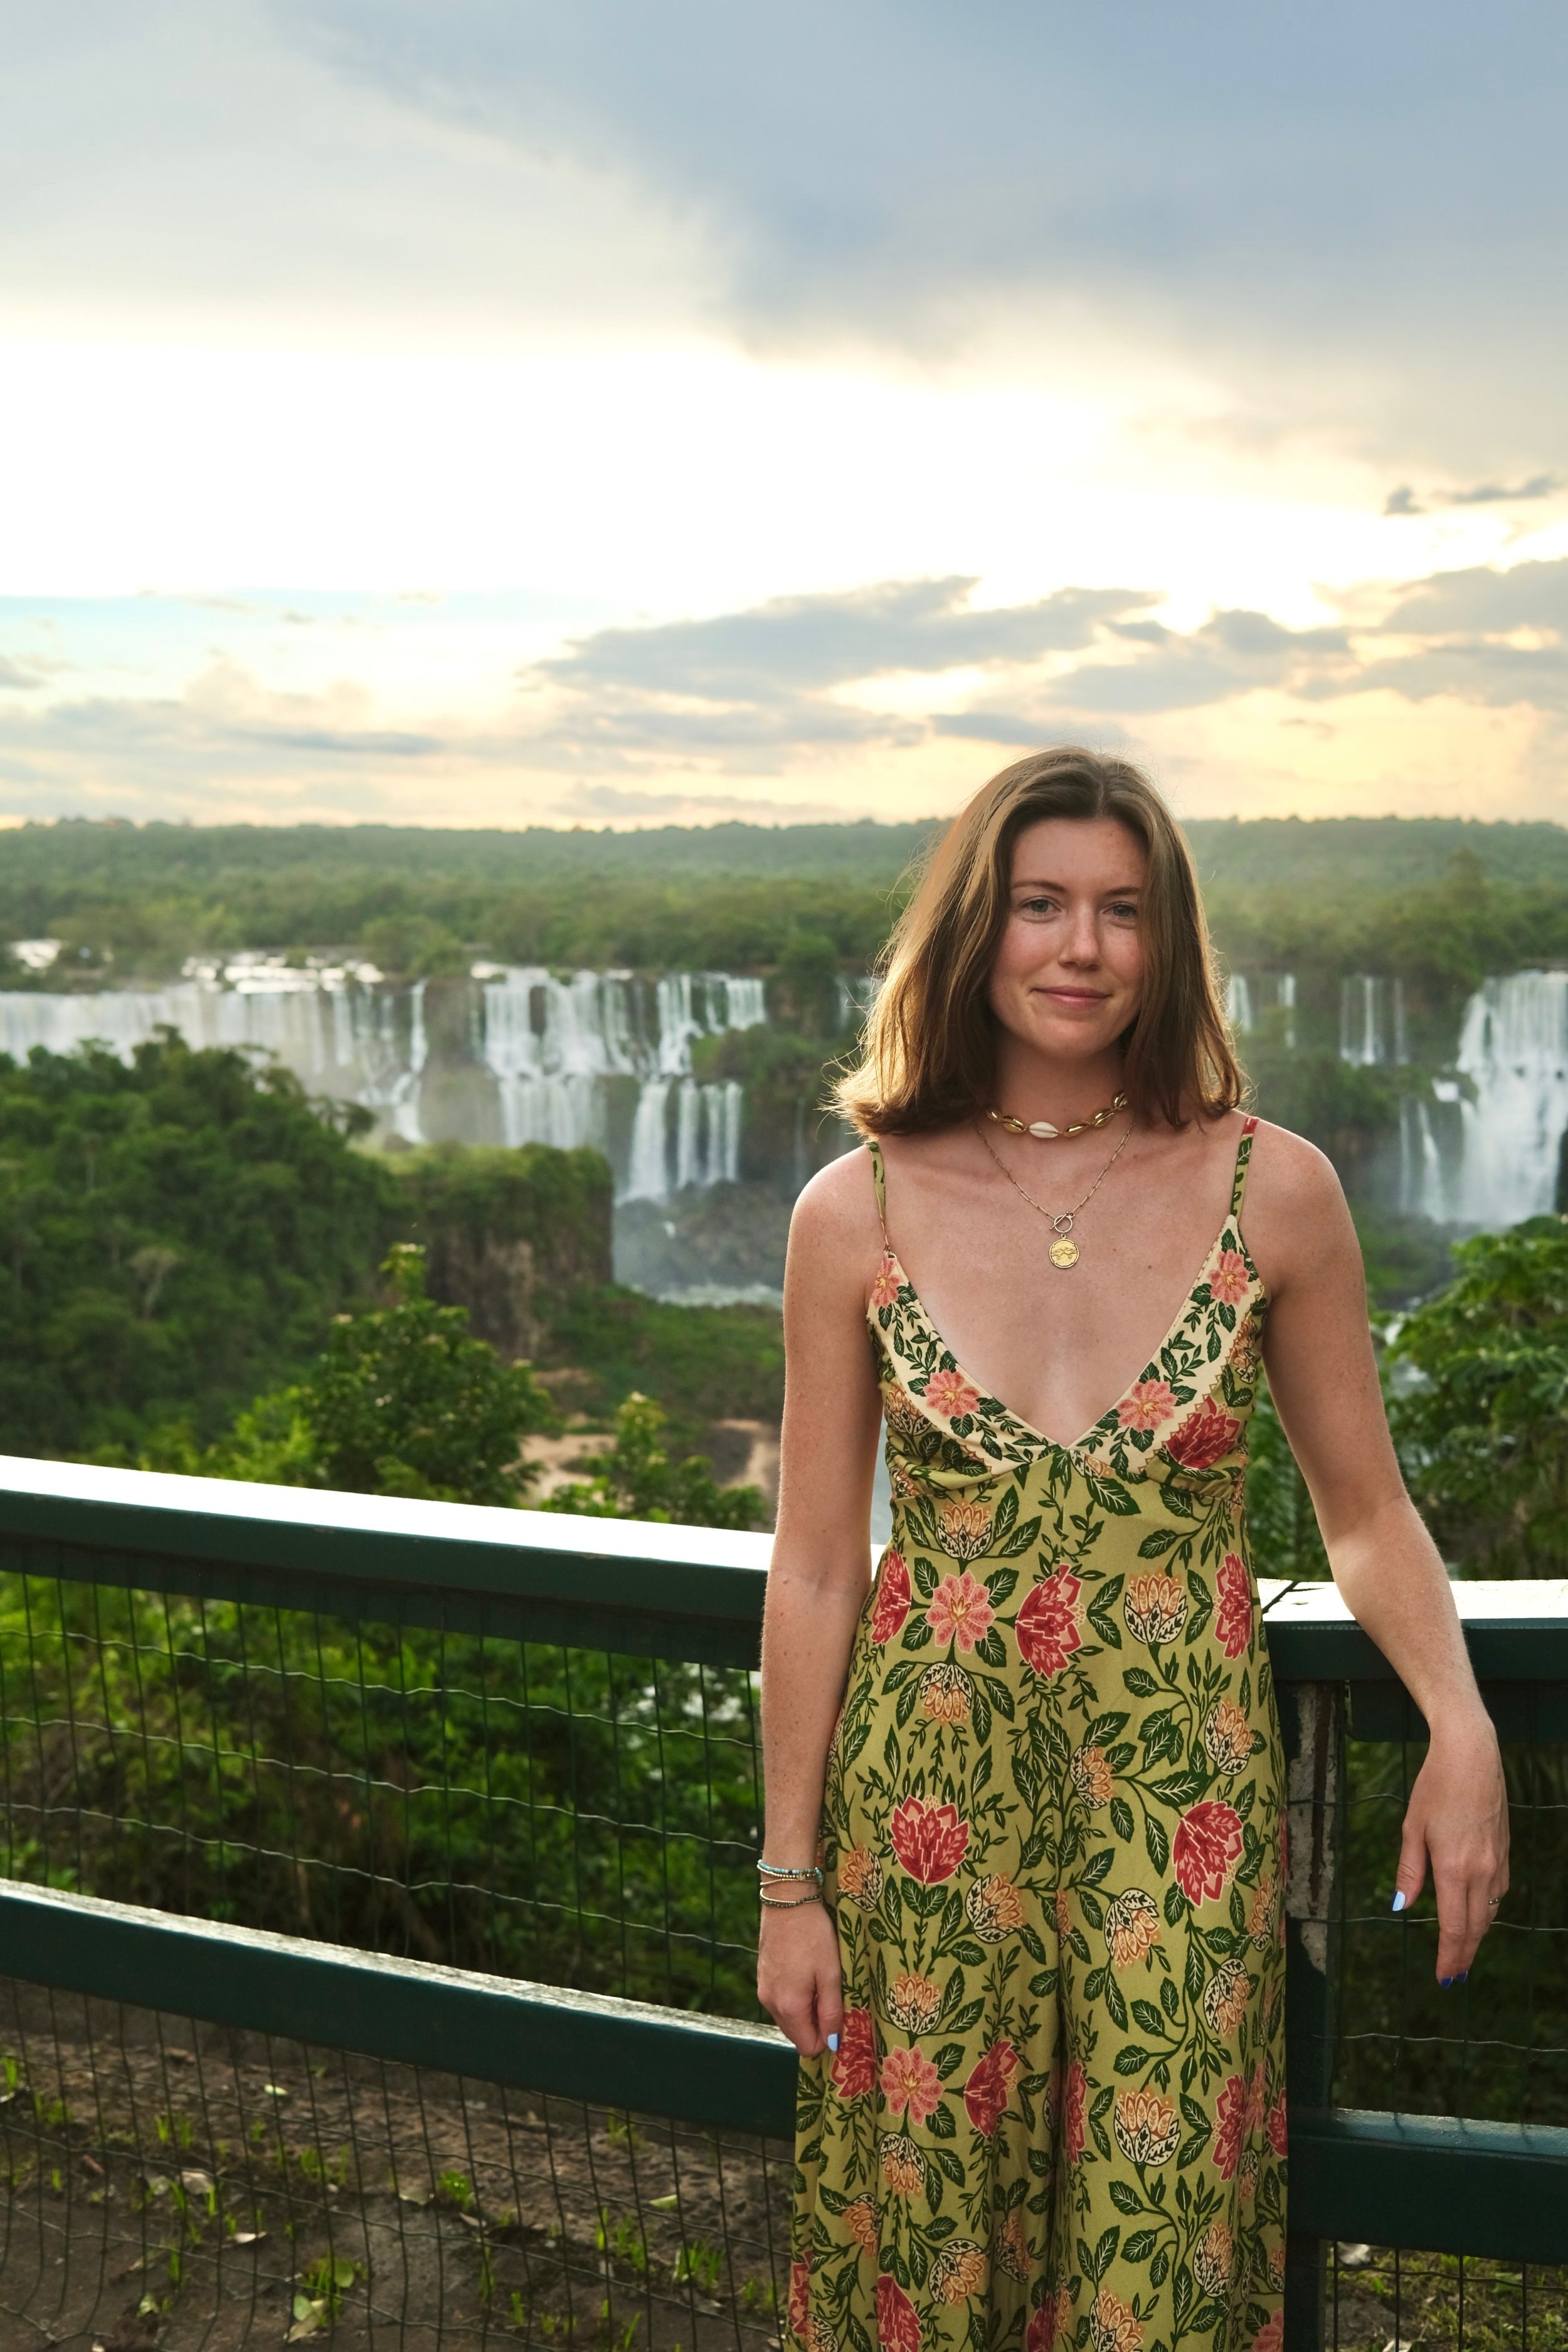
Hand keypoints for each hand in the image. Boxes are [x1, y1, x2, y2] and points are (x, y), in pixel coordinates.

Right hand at [757, 1900, 843, 2056]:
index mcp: (789, 2006)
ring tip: (818, 1980)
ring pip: (788, 2017)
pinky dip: (794, 1996)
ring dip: (805, 2009)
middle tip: (830, 1994)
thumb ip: (831, 2012)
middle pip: (796, 2034)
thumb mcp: (831, 1974)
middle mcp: (770, 2003)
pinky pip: (779, 2000)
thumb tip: (832, 2044)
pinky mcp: (761, 1976)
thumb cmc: (814, 1935)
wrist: (787, 1900)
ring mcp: (763, 1989)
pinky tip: (804, 1971)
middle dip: (815, 2024)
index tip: (838, 2016)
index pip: (807, 2047)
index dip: (826, 2038)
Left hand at [1393, 1711, 1508, 1983]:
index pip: (1453, 1927)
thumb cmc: (1435, 1787)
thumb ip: (1409, 1871)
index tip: (1442, 1978)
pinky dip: (1487, 1910)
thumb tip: (1401, 1906)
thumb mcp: (1412, 1828)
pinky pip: (1498, 1892)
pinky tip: (1477, 1914)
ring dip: (1476, 1935)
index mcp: (1454, 1869)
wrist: (1472, 1756)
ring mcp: (1497, 1863)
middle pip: (1475, 1928)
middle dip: (1463, 1955)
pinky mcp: (1505, 1852)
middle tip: (1452, 1977)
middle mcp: (1481, 1872)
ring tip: (1462, 1952)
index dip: (1448, 1956)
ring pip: (1490, 1913)